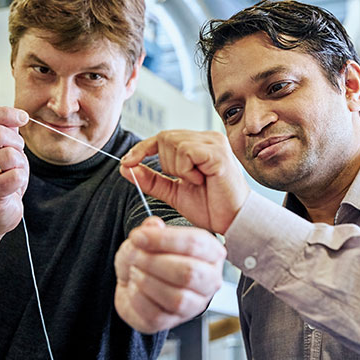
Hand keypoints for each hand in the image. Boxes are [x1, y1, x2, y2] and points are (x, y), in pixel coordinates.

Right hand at [0, 106, 29, 254]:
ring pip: (9, 155)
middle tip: (17, 152)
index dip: (5, 113)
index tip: (23, 117)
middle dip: (17, 142)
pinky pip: (15, 175)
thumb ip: (6, 129)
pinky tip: (13, 183)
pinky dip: (21, 177)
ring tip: (13, 169)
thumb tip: (17, 116)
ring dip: (20, 161)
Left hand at [114, 217, 225, 333]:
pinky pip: (157, 315)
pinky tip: (133, 287)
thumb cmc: (148, 257)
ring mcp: (194, 304)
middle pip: (189, 272)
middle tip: (135, 255)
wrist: (132, 280)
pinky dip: (139, 298)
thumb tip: (152, 226)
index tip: (138, 236)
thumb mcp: (148, 237)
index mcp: (211, 252)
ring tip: (134, 270)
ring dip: (147, 281)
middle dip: (155, 262)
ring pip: (177, 298)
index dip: (163, 239)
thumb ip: (152, 229)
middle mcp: (210, 280)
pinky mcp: (172, 321)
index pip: (195, 244)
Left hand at [119, 130, 249, 234]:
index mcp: (199, 143)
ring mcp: (214, 142)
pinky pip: (186, 152)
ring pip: (172, 143)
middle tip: (185, 180)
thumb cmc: (211, 207)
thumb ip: (151, 179)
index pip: (162, 137)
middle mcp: (208, 137)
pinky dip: (186, 169)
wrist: (233, 222)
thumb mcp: (173, 192)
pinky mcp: (218, 152)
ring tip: (196, 181)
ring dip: (177, 168)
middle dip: (164, 163)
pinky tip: (201, 180)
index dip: (142, 149)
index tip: (127, 162)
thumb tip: (126, 166)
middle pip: (164, 137)